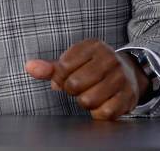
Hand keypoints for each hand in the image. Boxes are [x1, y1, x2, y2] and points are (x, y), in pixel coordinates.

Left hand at [25, 39, 148, 119]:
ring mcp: (120, 77)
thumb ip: (51, 67)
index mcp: (93, 46)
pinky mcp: (128, 96)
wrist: (129, 72)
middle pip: (75, 84)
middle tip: (79, 87)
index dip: (60, 78)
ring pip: (88, 100)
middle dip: (72, 90)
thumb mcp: (74, 61)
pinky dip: (98, 113)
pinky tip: (101, 103)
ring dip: (85, 102)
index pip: (63, 66)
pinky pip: (104, 113)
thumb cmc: (94, 67)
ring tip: (90, 94)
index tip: (65, 78)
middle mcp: (108, 58)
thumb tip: (29, 67)